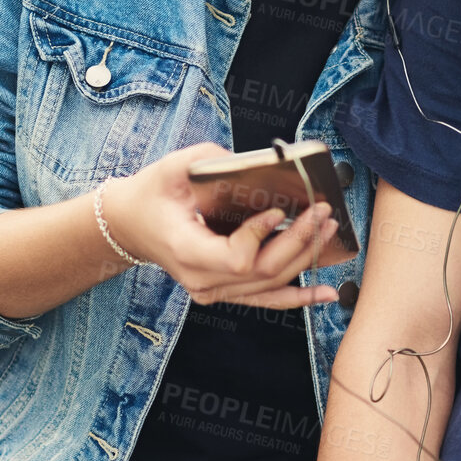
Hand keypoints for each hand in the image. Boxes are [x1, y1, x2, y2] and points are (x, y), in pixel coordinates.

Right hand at [101, 144, 339, 308]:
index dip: (262, 237)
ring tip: (329, 230)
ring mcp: (213, 291)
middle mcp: (201, 280)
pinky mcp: (225, 291)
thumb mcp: (173, 167)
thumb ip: (212, 161)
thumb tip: (256, 165)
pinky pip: (267, 299)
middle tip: (322, 212)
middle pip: (262, 271)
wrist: (131, 224)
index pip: (236, 258)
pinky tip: (326, 293)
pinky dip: (299, 296)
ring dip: (305, 258)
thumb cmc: (152, 194)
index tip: (278, 210)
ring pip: (270, 284)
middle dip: (299, 241)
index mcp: (186, 250)